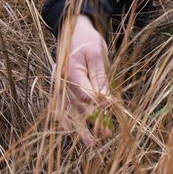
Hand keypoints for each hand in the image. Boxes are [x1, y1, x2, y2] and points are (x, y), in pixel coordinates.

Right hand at [57, 13, 109, 144]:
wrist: (72, 31)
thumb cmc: (87, 41)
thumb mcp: (97, 55)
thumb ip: (100, 77)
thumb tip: (105, 99)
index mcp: (70, 71)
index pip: (85, 93)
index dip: (100, 102)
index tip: (114, 107)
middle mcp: (61, 82)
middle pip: (76, 107)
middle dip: (91, 121)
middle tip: (104, 135)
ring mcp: (59, 86)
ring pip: (69, 111)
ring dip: (80, 127)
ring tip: (91, 143)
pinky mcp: (60, 89)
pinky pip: (62, 108)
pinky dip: (67, 121)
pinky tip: (73, 131)